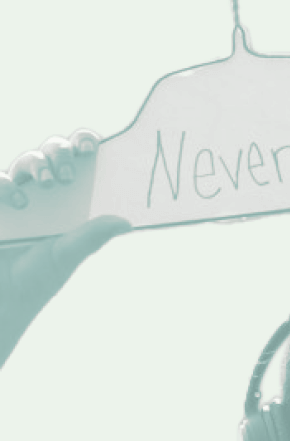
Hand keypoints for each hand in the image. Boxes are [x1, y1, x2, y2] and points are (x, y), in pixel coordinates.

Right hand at [0, 132, 126, 369]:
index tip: (91, 147)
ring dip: (38, 164)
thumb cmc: (37, 277)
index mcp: (70, 196)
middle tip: (69, 175)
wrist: (4, 298)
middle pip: (52, 151)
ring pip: (26, 161)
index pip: (77, 158)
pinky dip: (6, 186)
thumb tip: (126, 222)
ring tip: (50, 184)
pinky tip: (18, 202)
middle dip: (60, 152)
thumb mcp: (66, 255)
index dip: (83, 143)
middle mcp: (43, 189)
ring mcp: (15, 193)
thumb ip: (91, 236)